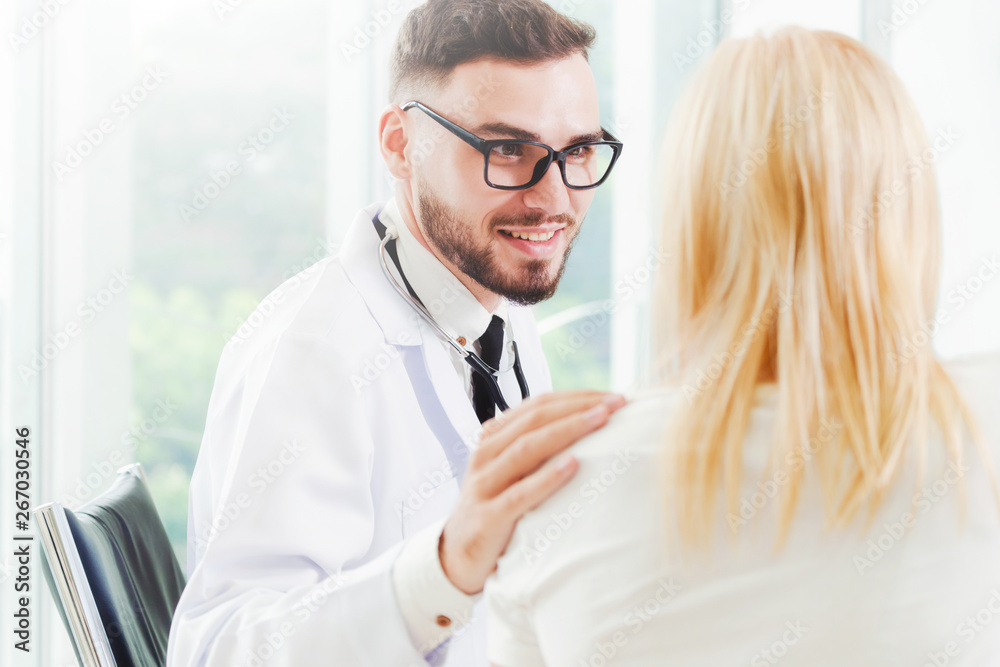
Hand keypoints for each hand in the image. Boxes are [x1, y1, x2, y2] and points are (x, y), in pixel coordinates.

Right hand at [439, 391, 626, 594]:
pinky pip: (520, 493)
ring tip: (600, 421)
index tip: (612, 396)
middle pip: (535, 419)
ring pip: (527, 447)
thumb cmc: (495, 509)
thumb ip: (536, 450)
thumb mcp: (511, 473)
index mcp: (494, 439)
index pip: (537, 405)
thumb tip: (588, 429)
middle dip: (578, 407)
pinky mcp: (488, 516)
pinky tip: (573, 465)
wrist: (457, 556)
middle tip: (616, 403)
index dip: (576, 397)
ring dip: (568, 429)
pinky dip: (547, 477)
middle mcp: (487, 455)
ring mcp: (485, 484)